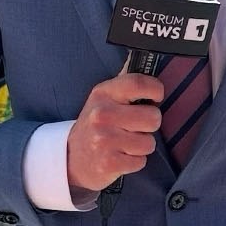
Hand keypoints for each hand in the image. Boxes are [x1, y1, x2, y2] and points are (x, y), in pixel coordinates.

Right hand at [65, 74, 164, 192]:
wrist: (69, 157)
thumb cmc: (95, 125)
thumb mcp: (104, 98)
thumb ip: (125, 85)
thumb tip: (145, 62)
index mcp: (103, 94)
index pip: (138, 84)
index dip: (155, 89)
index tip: (156, 97)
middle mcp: (102, 115)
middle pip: (153, 117)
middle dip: (150, 124)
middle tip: (136, 126)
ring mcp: (104, 140)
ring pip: (149, 142)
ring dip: (142, 146)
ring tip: (126, 143)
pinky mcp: (109, 163)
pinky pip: (141, 161)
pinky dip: (135, 162)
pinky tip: (120, 156)